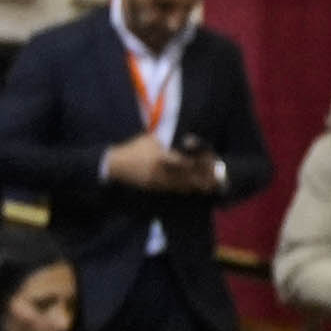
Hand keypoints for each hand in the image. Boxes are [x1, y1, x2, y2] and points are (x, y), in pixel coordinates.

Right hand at [103, 140, 217, 195]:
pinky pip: (173, 190)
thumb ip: (167, 143)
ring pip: (182, 186)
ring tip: (209, 185)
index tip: (210, 163)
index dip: (199, 164)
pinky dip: (184, 189)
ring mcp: (158, 181)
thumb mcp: (151, 140)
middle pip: (187, 177)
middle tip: (215, 178)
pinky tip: (193, 188)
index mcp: (161, 158)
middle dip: (202, 178)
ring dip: (196, 186)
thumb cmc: (134, 149)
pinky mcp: (154, 188)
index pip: (185, 163)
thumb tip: (183, 141)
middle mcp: (162, 172)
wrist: (115, 165)